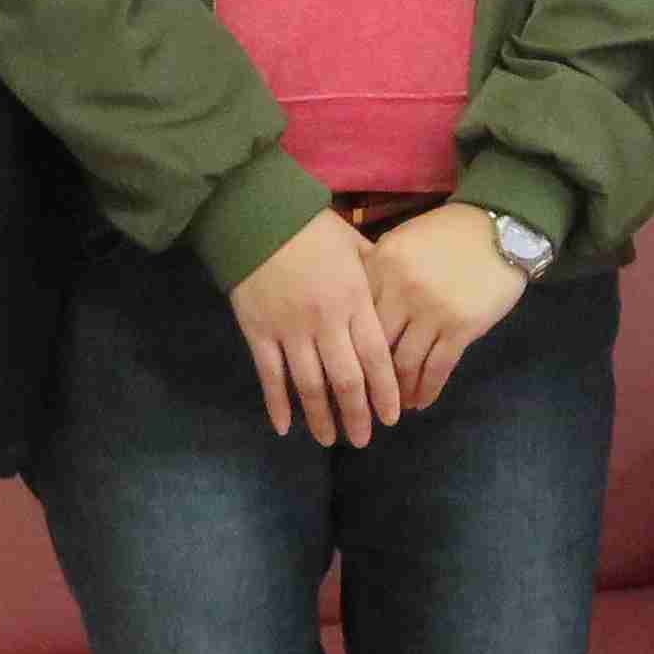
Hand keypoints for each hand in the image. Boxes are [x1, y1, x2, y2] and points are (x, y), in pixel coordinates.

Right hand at [230, 211, 406, 446]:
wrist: (258, 214)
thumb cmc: (312, 228)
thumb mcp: (355, 244)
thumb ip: (376, 275)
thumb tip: (396, 295)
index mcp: (354, 300)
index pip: (377, 358)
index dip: (385, 393)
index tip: (391, 418)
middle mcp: (325, 321)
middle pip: (346, 381)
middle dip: (357, 415)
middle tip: (362, 440)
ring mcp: (289, 329)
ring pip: (309, 385)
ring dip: (320, 417)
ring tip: (328, 439)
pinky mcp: (258, 331)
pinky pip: (270, 376)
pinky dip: (277, 404)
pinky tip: (284, 428)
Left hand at [361, 203, 528, 412]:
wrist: (499, 230)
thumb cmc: (446, 235)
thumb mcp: (401, 242)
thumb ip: (375, 272)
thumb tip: (353, 310)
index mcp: (380, 267)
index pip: (354, 318)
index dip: (347, 349)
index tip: (343, 371)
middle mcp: (401, 291)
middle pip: (375, 346)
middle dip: (368, 379)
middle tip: (364, 400)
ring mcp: (432, 311)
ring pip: (405, 363)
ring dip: (400, 391)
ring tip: (395, 407)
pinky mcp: (462, 327)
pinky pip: (438, 368)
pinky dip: (427, 390)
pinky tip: (422, 402)